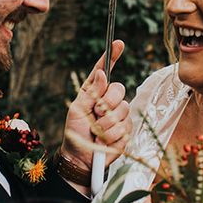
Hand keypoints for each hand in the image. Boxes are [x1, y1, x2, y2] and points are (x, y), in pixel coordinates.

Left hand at [61, 40, 131, 170]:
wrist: (81, 159)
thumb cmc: (75, 133)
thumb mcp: (77, 110)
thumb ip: (90, 92)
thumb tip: (102, 73)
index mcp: (94, 93)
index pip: (105, 71)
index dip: (112, 56)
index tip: (118, 43)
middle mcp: (109, 102)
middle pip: (119, 89)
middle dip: (106, 103)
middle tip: (95, 115)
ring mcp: (120, 116)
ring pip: (122, 110)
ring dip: (106, 124)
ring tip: (97, 133)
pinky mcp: (126, 131)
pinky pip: (124, 127)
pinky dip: (111, 136)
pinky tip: (104, 141)